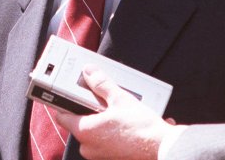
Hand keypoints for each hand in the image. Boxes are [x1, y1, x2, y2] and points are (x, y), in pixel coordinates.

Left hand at [55, 65, 177, 159]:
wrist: (162, 149)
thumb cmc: (141, 128)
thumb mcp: (120, 98)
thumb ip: (101, 84)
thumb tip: (89, 72)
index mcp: (85, 131)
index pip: (62, 116)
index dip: (64, 103)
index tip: (66, 96)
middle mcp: (89, 147)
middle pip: (80, 124)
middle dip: (90, 112)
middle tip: (102, 102)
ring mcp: (100, 156)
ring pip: (94, 134)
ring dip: (103, 123)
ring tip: (119, 113)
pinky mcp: (111, 159)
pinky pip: (106, 143)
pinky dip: (113, 133)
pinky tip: (127, 124)